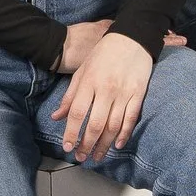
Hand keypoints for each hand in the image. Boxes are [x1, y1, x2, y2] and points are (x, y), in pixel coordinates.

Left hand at [52, 28, 155, 160]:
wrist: (132, 38)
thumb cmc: (103, 54)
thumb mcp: (82, 71)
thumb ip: (70, 95)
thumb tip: (57, 117)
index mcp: (89, 82)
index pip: (77, 113)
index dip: (71, 133)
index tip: (67, 147)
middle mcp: (106, 89)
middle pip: (95, 124)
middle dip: (86, 144)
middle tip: (81, 157)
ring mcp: (124, 92)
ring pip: (113, 125)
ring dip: (104, 144)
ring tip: (97, 156)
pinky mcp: (138, 93)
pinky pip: (131, 118)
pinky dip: (124, 134)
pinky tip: (117, 145)